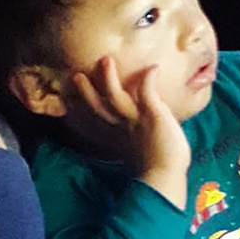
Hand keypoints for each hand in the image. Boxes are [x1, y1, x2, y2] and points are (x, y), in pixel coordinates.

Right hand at [73, 56, 189, 207]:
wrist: (166, 178)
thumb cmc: (160, 169)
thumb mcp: (145, 151)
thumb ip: (141, 141)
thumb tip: (140, 142)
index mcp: (120, 138)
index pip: (101, 120)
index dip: (87, 109)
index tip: (73, 101)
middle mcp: (124, 128)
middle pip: (100, 107)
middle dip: (87, 92)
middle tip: (76, 76)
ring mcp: (136, 121)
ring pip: (116, 97)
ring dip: (109, 79)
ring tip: (105, 61)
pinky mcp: (153, 116)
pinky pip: (148, 93)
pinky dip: (149, 79)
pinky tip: (152, 67)